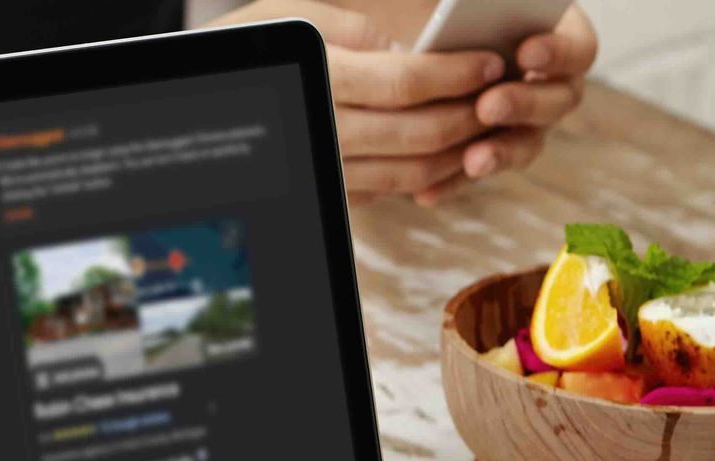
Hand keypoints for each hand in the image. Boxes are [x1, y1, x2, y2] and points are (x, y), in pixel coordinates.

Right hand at [209, 1, 596, 204]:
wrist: (212, 97)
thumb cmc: (258, 43)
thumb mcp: (298, 16)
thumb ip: (357, 30)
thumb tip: (413, 48)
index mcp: (322, 78)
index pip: (407, 83)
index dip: (457, 74)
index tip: (491, 61)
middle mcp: (327, 130)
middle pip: (419, 133)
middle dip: (471, 114)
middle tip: (501, 93)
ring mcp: (330, 167)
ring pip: (413, 170)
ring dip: (460, 150)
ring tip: (485, 122)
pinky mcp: (334, 189)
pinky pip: (392, 189)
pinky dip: (431, 174)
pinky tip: (452, 150)